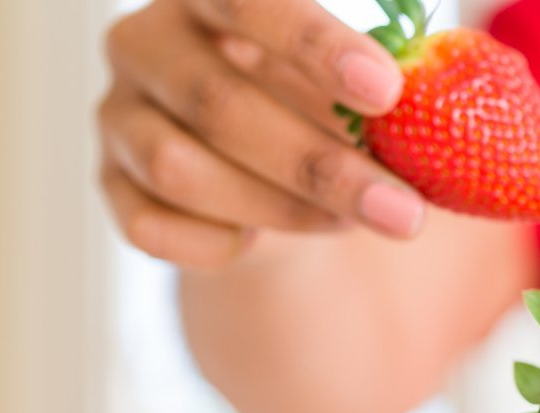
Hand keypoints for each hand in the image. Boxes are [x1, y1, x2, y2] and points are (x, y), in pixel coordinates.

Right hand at [98, 0, 425, 269]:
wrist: (264, 167)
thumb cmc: (318, 100)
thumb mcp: (348, 77)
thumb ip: (376, 82)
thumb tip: (431, 106)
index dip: (313, 42)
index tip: (386, 90)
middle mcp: (146, 42)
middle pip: (217, 103)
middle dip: (319, 165)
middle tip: (403, 212)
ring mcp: (118, 115)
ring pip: (180, 171)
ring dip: (277, 208)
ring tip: (348, 221)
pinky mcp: (108, 184)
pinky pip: (150, 227)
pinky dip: (218, 243)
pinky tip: (262, 240)